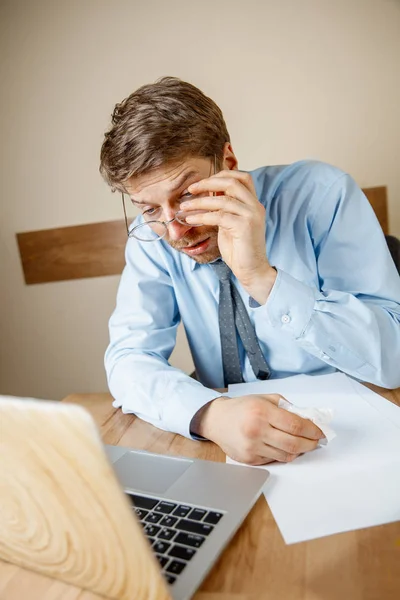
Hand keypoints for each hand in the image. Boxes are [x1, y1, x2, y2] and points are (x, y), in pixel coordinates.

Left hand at [181, 171, 276, 303]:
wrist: (252, 270)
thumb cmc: (239, 249)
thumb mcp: (230, 224)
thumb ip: (224, 209)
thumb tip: (207, 195)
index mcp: (253, 203)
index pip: (241, 177)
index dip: (221, 175)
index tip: (201, 183)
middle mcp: (255, 206)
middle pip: (232, 183)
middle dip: (209, 183)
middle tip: (191, 189)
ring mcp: (251, 216)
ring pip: (223, 200)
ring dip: (200, 202)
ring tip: (184, 206)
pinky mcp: (244, 227)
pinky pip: (219, 216)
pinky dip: (202, 216)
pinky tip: (190, 219)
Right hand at [194, 394, 323, 464]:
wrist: (217, 420)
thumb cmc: (242, 407)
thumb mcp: (265, 399)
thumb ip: (287, 407)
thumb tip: (309, 420)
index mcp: (262, 412)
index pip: (295, 425)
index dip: (312, 430)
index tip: (320, 432)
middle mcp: (256, 430)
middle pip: (294, 444)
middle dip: (310, 444)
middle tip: (316, 441)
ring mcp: (252, 447)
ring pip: (286, 455)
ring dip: (299, 451)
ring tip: (302, 444)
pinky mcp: (249, 459)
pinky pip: (274, 460)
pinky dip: (283, 454)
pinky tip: (283, 446)